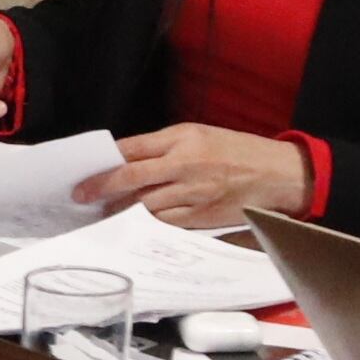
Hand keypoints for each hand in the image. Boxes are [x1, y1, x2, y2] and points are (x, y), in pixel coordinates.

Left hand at [77, 124, 311, 228]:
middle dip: (101, 189)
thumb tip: (125, 159)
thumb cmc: (237, 151)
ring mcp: (193, 193)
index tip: (84, 174)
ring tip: (103, 214)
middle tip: (81, 197)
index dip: (104, 164)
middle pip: (131, 179)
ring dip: (120, 211)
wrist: (278, 175)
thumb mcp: (200, 134)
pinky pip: (165, 223)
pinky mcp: (201, 216)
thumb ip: (163, 146)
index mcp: (183, 139)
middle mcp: (185, 165)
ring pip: (144, 205)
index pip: (132, 150)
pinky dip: (146, 224)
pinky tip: (132, 224)